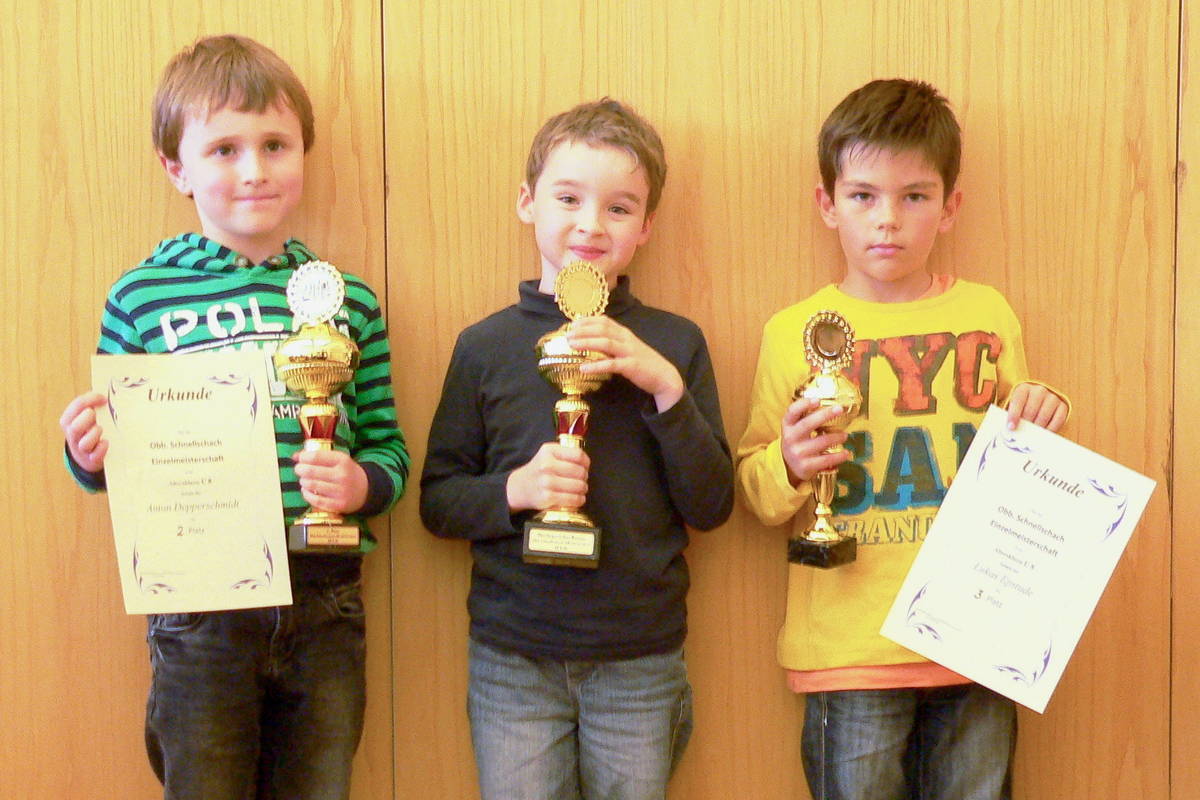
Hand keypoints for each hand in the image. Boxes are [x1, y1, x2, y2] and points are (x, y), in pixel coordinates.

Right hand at [60, 392, 108, 472]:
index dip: (90, 400)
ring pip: (84, 443)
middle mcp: (73, 435)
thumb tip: (105, 391)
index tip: (103, 398)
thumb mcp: (85, 416)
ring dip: (94, 434)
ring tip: (101, 429)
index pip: (76, 406)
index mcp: (69, 420)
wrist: (87, 457)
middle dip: (87, 419)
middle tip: (95, 415)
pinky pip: (95, 455)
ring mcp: (82, 449)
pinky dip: (101, 448)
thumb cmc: (88, 430)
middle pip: (75, 427)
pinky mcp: (92, 459)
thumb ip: (91, 404)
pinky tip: (106, 442)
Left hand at [292, 448, 368, 513]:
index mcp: (342, 461)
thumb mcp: (338, 460)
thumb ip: (318, 456)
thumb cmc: (347, 472)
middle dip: (300, 469)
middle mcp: (342, 475)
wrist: (365, 490)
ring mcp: (340, 491)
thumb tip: (295, 456)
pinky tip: (307, 491)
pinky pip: (315, 500)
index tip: (299, 459)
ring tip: (304, 480)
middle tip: (299, 470)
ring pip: (311, 485)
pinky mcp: (338, 505)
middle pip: (310, 471)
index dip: (303, 457)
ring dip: (303, 482)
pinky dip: (306, 494)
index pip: (315, 456)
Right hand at [506, 443, 589, 512]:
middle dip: (584, 477)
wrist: (519, 488)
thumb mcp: (548, 455)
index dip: (586, 462)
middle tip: (580, 480)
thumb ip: (565, 454)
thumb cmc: (538, 471)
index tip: (585, 467)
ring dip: (583, 489)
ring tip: (579, 489)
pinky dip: (579, 500)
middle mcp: (547, 465)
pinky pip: (574, 499)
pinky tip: (577, 498)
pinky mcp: (547, 497)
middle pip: (580, 472)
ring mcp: (547, 482)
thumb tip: (586, 463)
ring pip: (579, 486)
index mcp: (549, 451)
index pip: (578, 455)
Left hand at [568, 316, 684, 411]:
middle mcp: (626, 339)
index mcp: (624, 333)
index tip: (572, 323)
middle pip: (602, 329)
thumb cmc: (642, 362)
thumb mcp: (627, 348)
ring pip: (605, 343)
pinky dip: (596, 366)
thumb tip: (590, 340)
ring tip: (571, 345)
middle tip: (566, 334)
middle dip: (582, 330)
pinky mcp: (632, 366)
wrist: (664, 376)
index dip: (587, 320)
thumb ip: (611, 343)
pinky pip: (612, 365)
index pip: (604, 321)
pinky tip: (583, 368)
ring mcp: (629, 351)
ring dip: (586, 343)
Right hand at [780, 397, 851, 486]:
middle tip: (839, 409)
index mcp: (788, 426)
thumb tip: (830, 404)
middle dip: (825, 415)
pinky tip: (846, 453)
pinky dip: (839, 456)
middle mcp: (790, 438)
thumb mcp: (795, 428)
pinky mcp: (806, 466)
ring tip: (845, 435)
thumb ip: (805, 416)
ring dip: (837, 436)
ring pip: (822, 441)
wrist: (789, 466)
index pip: (792, 412)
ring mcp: (798, 453)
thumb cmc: (798, 441)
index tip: (817, 400)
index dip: (803, 404)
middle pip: (808, 423)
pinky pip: (827, 459)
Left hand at [1006, 383, 1068, 431]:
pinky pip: (1058, 419)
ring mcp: (1052, 397)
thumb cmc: (1023, 408)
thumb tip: (1012, 429)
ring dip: (1037, 427)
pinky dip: (1051, 428)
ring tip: (1032, 436)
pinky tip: (1044, 434)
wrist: (1039, 404)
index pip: (1018, 400)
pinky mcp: (1063, 406)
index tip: (1011, 427)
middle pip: (1031, 409)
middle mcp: (1039, 390)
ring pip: (1044, 415)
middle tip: (1022, 435)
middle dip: (1026, 424)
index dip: (1014, 414)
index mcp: (1023, 389)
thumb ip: (1013, 417)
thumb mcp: (1016, 409)